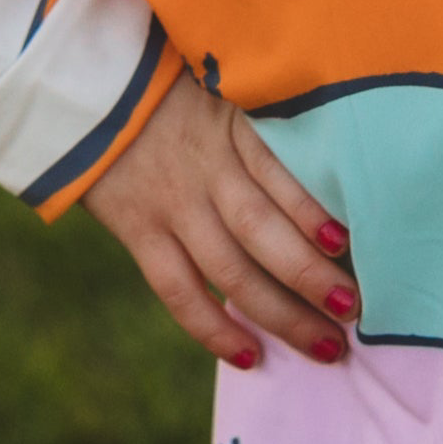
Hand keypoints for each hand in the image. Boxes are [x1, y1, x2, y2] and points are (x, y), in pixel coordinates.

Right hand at [80, 73, 358, 368]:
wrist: (88, 89)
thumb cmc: (175, 87)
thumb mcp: (227, 88)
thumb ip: (272, 124)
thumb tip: (337, 171)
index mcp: (230, 125)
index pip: (277, 173)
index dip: (312, 211)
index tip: (352, 245)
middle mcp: (203, 167)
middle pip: (262, 231)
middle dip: (311, 277)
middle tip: (354, 311)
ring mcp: (170, 204)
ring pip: (230, 270)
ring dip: (280, 314)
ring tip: (325, 346)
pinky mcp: (138, 230)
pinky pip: (178, 290)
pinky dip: (213, 328)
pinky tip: (250, 356)